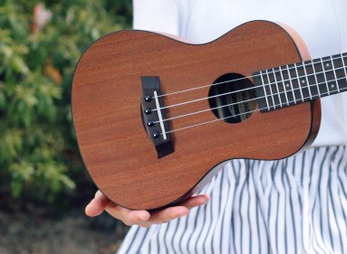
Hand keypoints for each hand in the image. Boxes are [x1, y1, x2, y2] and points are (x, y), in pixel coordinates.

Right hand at [85, 190, 209, 227]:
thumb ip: (100, 201)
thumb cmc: (114, 188)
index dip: (137, 217)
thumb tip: (89, 211)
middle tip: (182, 211)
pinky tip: (205, 196)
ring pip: (174, 209)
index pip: (133, 217)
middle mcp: (147, 214)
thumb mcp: (105, 193)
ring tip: (201, 199)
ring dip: (188, 205)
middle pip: (159, 217)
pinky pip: (183, 200)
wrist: (127, 182)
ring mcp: (160, 208)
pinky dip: (193, 199)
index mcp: (130, 213)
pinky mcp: (170, 200)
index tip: (143, 215)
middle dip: (171, 214)